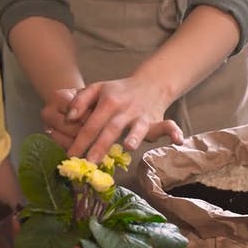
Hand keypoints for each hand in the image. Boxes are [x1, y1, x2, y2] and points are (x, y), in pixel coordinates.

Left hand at [43, 78, 182, 164]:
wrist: (149, 83)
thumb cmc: (117, 90)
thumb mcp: (96, 88)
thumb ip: (80, 100)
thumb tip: (69, 117)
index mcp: (107, 101)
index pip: (91, 123)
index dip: (80, 140)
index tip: (70, 155)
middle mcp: (125, 108)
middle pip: (111, 129)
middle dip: (100, 146)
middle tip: (89, 163)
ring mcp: (141, 115)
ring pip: (136, 128)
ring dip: (134, 137)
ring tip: (128, 148)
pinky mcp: (155, 121)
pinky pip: (167, 125)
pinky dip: (173, 132)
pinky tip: (178, 140)